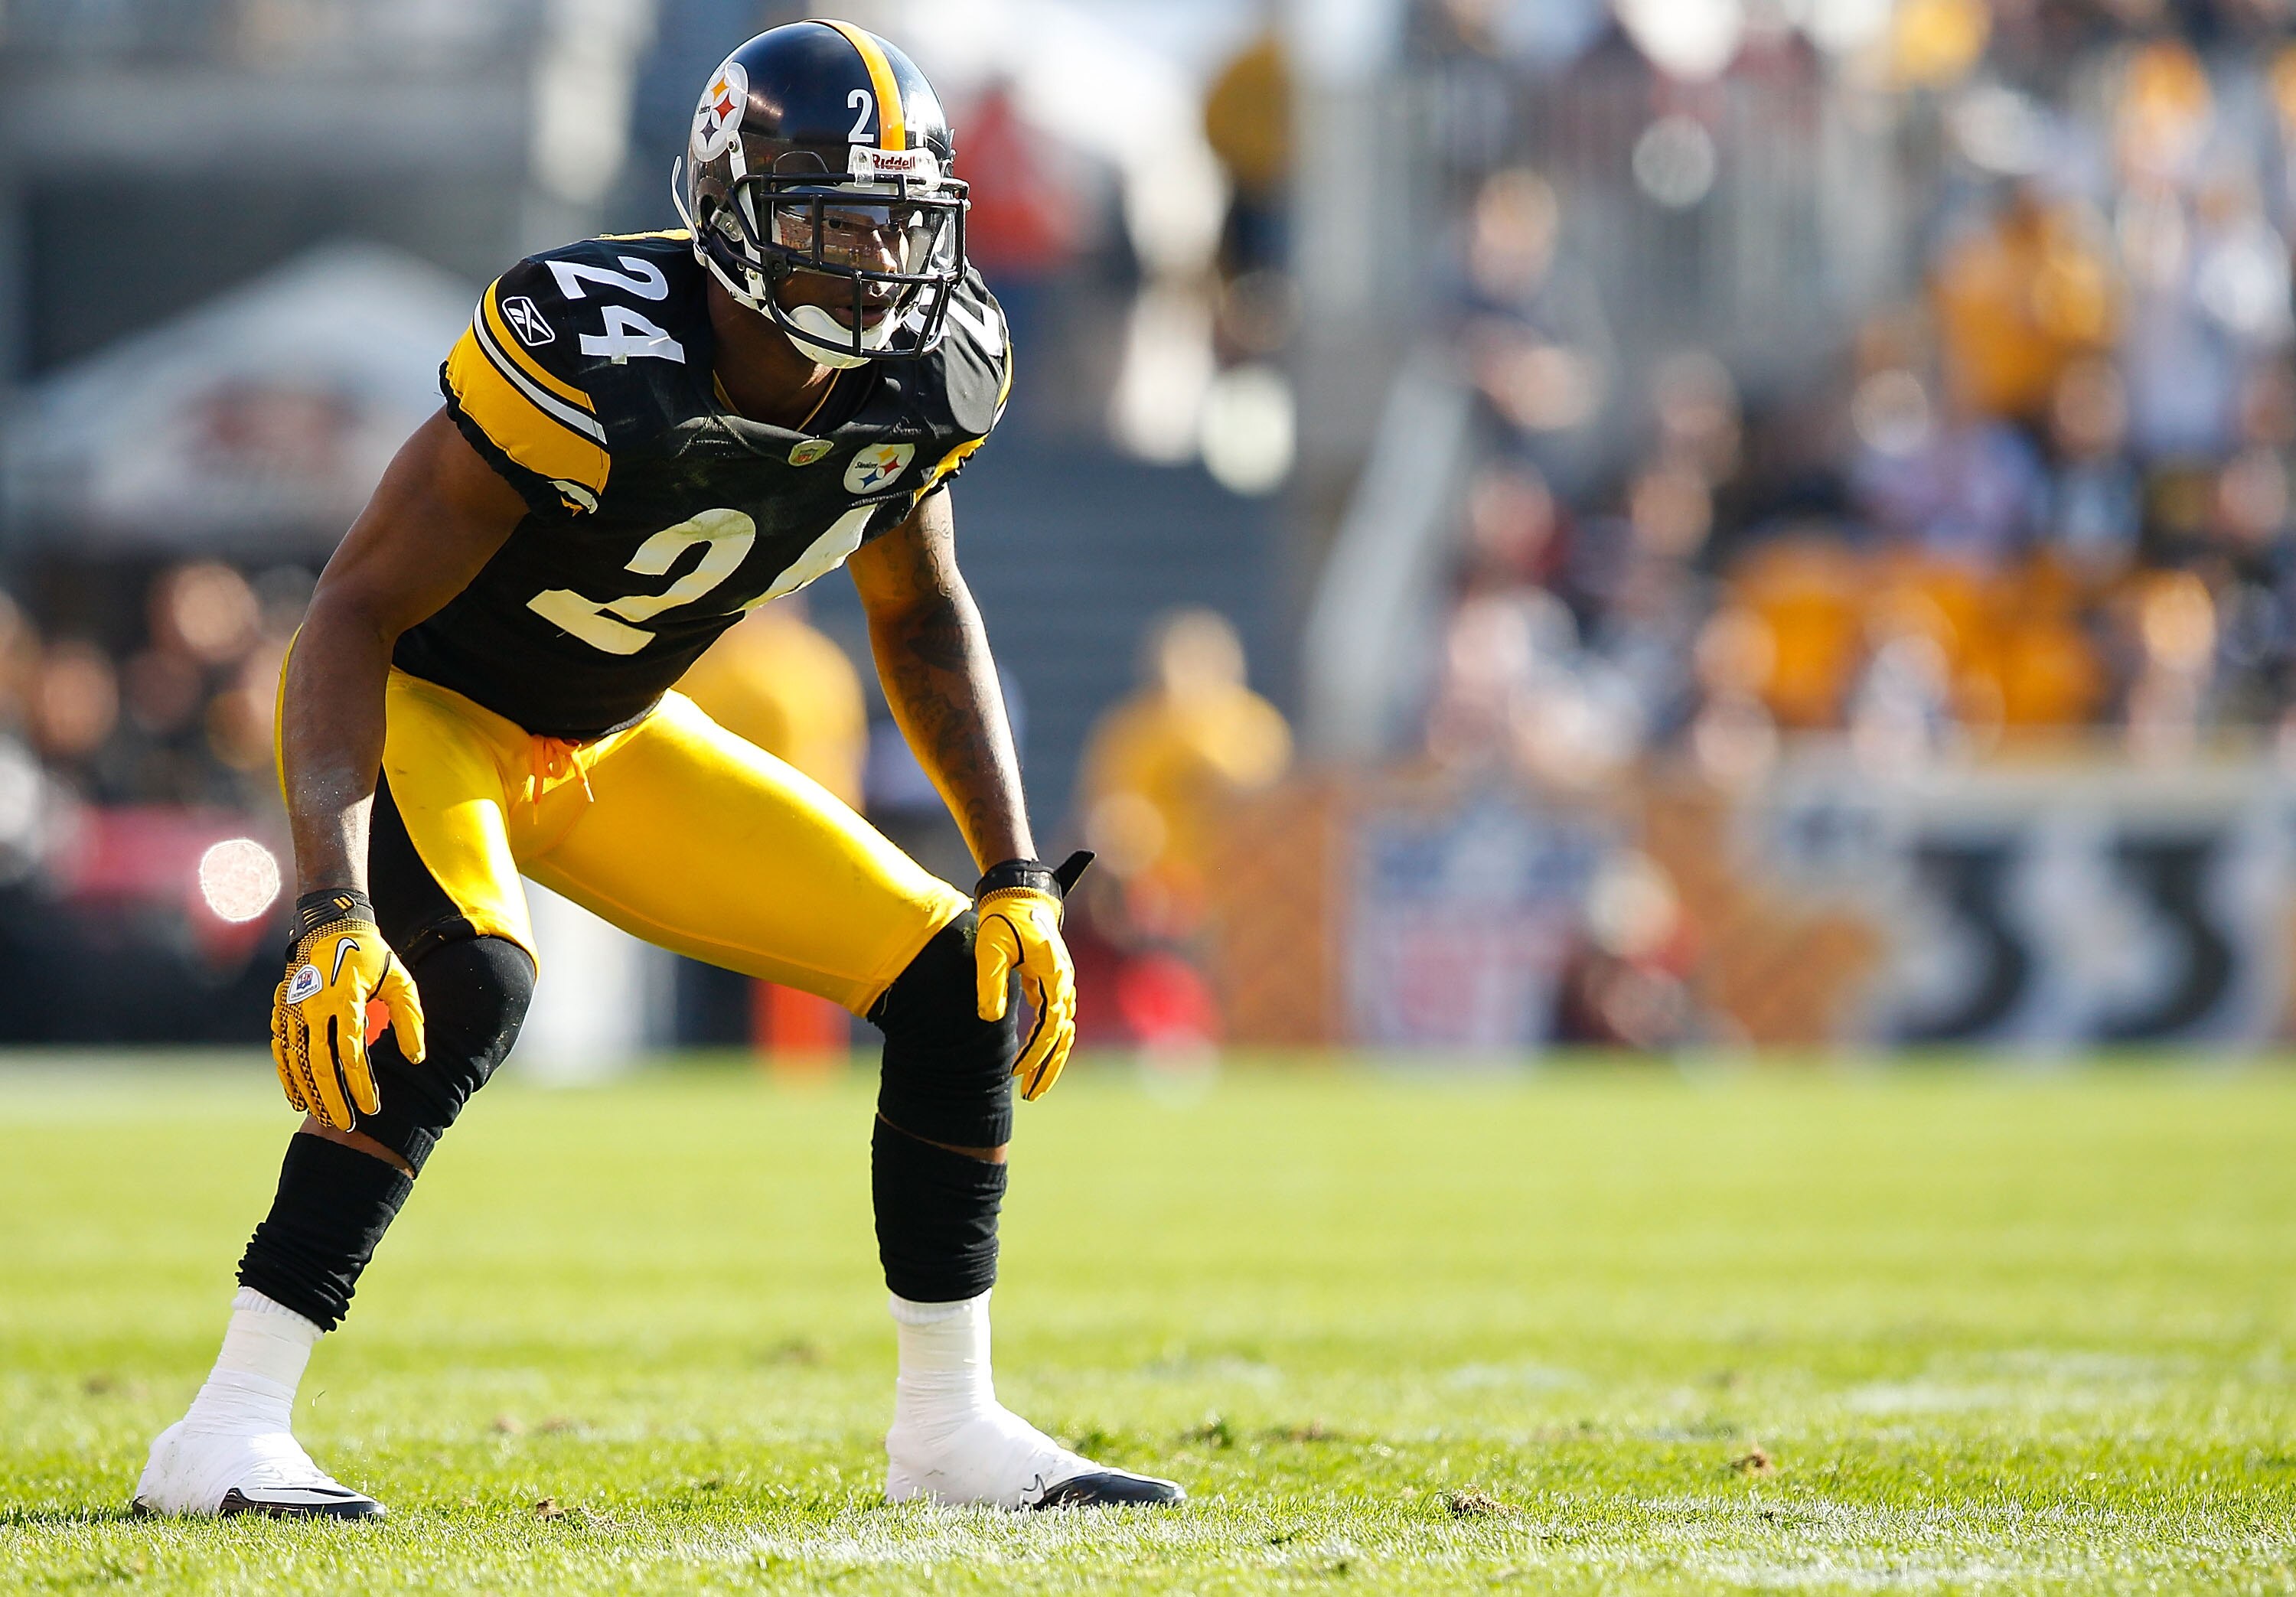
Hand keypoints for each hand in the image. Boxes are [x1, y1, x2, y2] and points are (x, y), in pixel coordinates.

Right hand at [271, 889, 423, 1129]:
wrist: (330, 925)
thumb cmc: (372, 956)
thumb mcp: (401, 981)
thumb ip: (410, 1019)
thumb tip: (416, 1059)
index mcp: (346, 997)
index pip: (352, 1050)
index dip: (362, 1082)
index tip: (373, 1106)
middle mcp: (314, 1005)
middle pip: (321, 1062)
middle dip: (334, 1097)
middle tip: (348, 1125)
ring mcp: (293, 1008)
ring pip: (296, 1061)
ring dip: (309, 1093)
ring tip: (324, 1118)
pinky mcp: (281, 1010)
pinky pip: (281, 1050)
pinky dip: (288, 1076)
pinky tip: (298, 1098)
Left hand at [974, 852, 1091, 1100]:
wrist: (1020, 893)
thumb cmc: (1004, 919)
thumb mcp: (991, 948)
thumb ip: (990, 983)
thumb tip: (990, 1019)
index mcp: (1054, 974)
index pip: (1051, 1023)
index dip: (1037, 1051)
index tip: (1019, 1071)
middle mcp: (1063, 982)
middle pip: (1064, 1035)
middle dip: (1049, 1067)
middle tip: (1030, 1094)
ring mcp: (1060, 983)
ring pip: (1063, 1031)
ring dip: (1050, 1059)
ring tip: (1032, 1086)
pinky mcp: (1051, 983)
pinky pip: (1054, 1020)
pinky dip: (1047, 1043)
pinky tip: (1031, 1061)